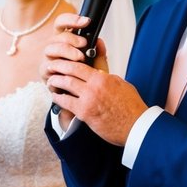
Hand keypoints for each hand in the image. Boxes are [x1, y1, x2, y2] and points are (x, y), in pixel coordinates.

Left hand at [44, 19, 147, 145]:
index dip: (67, 61)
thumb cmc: (131, 107)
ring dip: (55, 82)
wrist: (135, 126)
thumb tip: (97, 73)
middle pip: (69, 72)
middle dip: (57, 68)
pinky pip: (66, 102)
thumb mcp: (121, 85)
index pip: (80, 65)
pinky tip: (55, 97)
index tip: (62, 61)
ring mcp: (88, 99)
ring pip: (65, 84)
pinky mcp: (84, 113)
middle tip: (51, 67)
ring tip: (50, 81)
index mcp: (103, 78)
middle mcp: (94, 86)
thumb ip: (107, 78)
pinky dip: (58, 98)